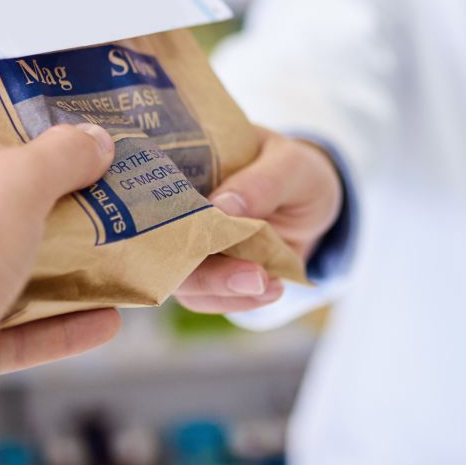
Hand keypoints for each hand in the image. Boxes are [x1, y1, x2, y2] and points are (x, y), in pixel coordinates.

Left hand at [0, 124, 121, 372]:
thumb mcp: (15, 181)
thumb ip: (58, 157)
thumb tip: (95, 141)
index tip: (33, 161)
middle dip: (24, 225)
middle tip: (77, 213)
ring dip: (50, 283)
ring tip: (102, 268)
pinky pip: (0, 336)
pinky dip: (51, 331)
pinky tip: (103, 322)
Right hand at [174, 129, 343, 313]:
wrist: (313, 201)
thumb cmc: (294, 171)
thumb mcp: (290, 166)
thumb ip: (262, 183)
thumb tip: (221, 206)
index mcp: (182, 164)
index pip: (152, 189)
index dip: (160, 215)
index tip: (199, 235)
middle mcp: (172, 207)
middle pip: (162, 247)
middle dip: (202, 271)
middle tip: (254, 276)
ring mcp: (187, 244)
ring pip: (182, 281)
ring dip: (223, 291)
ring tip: (270, 285)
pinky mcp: (206, 272)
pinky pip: (206, 297)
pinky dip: (237, 301)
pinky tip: (273, 290)